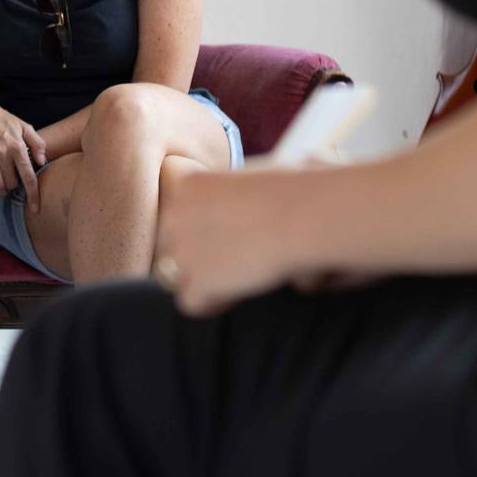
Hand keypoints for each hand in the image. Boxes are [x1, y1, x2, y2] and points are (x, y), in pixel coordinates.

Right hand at [0, 98, 46, 209]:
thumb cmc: (3, 120)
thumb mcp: (24, 127)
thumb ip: (37, 143)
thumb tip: (42, 161)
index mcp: (17, 145)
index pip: (28, 176)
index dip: (33, 194)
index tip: (35, 208)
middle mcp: (2, 152)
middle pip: (12, 183)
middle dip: (14, 186)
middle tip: (12, 180)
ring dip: (2, 190)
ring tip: (3, 185)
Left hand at [152, 170, 300, 316]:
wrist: (307, 216)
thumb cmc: (297, 189)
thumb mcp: (254, 174)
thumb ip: (230, 188)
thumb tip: (236, 192)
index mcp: (187, 184)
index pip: (174, 210)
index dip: (197, 224)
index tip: (225, 230)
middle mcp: (175, 215)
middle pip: (168, 242)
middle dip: (194, 251)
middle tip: (231, 256)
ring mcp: (182, 251)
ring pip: (173, 273)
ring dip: (200, 277)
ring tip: (234, 276)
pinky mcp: (197, 282)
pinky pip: (189, 302)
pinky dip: (212, 303)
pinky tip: (235, 295)